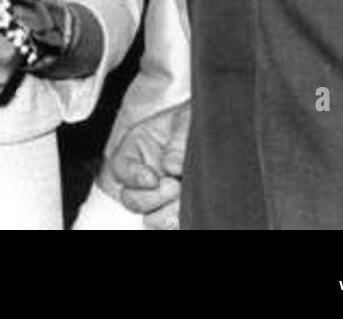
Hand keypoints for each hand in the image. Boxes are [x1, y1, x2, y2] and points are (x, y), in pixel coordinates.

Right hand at [108, 101, 188, 227]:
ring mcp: (162, 195)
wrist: (221, 128)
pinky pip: (169, 223)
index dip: (132, 176)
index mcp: (140, 146)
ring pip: (149, 217)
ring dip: (164, 215)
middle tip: (174, 186)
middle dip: (151, 198)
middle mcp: (147, 173)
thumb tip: (172, 166)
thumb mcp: (187, 120)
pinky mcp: (179, 208)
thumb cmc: (198, 119)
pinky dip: (176, 223)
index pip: (121, 167)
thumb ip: (178, 141)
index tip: (152, 177)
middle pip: (131, 198)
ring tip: (183, 201)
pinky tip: (189, 214)